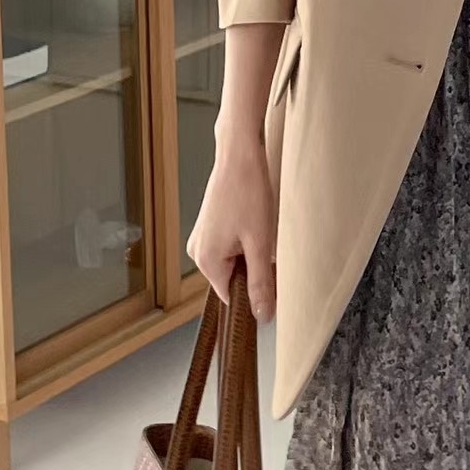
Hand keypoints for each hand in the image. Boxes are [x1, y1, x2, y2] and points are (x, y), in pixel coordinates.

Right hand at [186, 126, 276, 321]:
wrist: (239, 154)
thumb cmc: (248, 192)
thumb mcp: (260, 242)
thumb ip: (261, 281)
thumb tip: (262, 315)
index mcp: (206, 260)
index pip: (231, 295)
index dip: (254, 289)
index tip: (272, 277)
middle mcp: (197, 251)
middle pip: (233, 277)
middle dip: (253, 267)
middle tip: (267, 243)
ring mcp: (202, 236)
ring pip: (234, 260)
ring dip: (251, 251)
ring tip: (260, 227)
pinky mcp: (210, 225)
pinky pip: (230, 245)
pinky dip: (246, 239)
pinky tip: (255, 220)